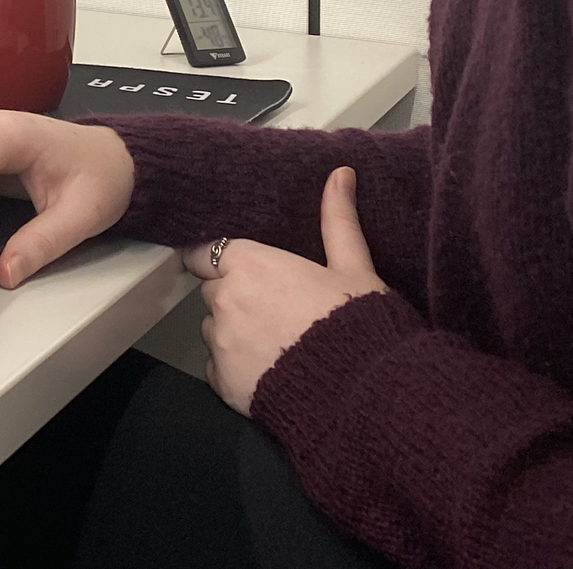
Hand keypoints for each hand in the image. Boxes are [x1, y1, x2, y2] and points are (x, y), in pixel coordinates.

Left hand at [186, 166, 388, 415]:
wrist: (367, 398)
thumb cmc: (361, 327)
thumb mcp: (355, 269)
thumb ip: (338, 220)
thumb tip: (341, 174)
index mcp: (250, 265)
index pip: (205, 251)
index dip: (223, 260)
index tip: (247, 271)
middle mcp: (225, 300)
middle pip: (214, 291)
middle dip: (237, 297)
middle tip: (280, 311)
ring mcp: (221, 343)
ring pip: (215, 329)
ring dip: (236, 333)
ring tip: (281, 344)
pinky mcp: (223, 382)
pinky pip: (219, 368)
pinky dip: (237, 369)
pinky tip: (273, 371)